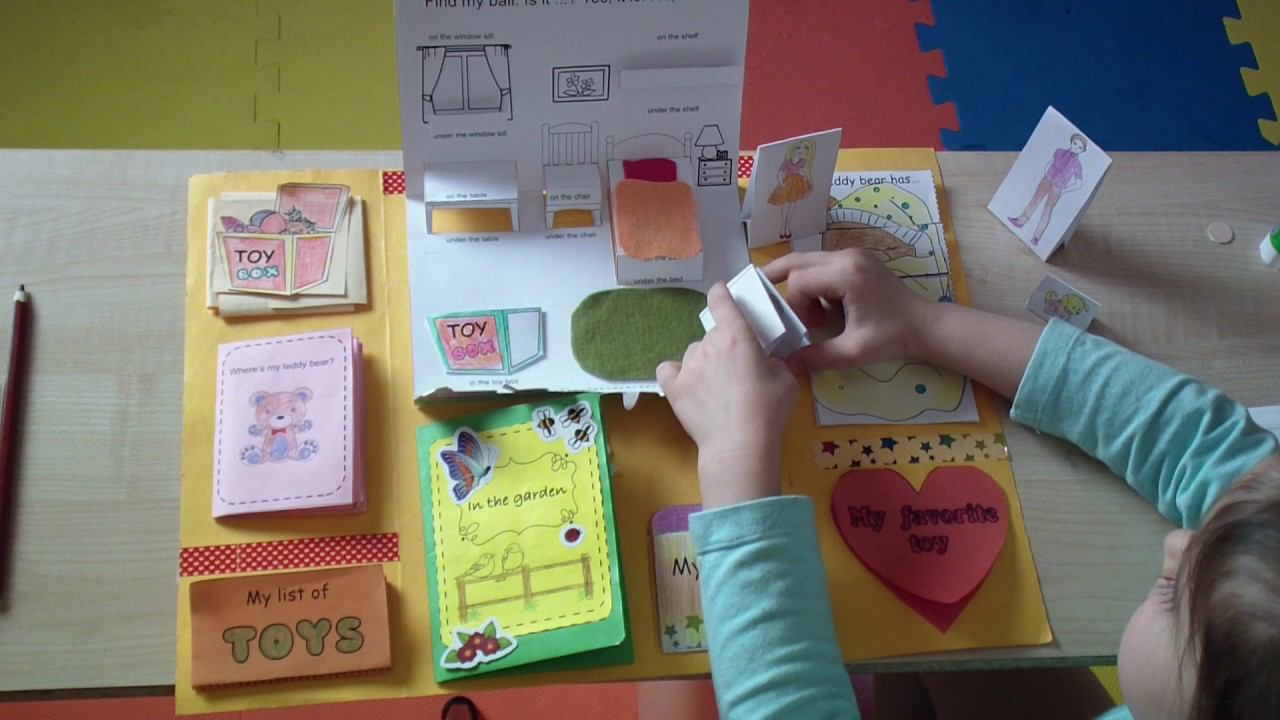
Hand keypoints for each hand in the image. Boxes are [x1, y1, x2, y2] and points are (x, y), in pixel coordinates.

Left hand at [656, 283, 797, 508]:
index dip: (720, 293)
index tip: (721, 292)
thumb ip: (775, 361)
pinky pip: (669, 370)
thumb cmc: (768, 408)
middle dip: (725, 346)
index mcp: (737, 335)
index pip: (721, 300)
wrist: (739, 443)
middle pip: (713, 335)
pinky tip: (688, 385)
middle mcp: (709, 344)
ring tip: (717, 387)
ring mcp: (688, 365)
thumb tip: (768, 360)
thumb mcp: (787, 378)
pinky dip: (677, 374)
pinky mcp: (673, 388)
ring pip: (694, 353)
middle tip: (738, 369)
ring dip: (705, 362)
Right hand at [762, 249, 930, 371]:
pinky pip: (822, 264)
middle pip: (796, 261)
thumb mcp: (853, 352)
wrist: (925, 326)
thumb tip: (785, 365)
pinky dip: (815, 282)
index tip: (809, 327)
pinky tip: (825, 306)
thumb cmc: (892, 338)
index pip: (799, 280)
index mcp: (847, 273)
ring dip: (801, 285)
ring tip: (813, 314)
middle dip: (784, 286)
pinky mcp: (857, 258)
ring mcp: (853, 254)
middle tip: (774, 306)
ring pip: (807, 261)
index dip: (794, 306)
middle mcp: (847, 255)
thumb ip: (816, 356)